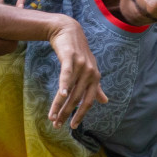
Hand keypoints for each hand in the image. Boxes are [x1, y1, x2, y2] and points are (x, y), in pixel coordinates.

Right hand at [46, 14, 106, 128]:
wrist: (68, 30)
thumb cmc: (78, 52)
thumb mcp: (89, 70)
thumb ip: (96, 87)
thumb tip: (105, 101)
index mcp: (95, 78)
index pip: (88, 101)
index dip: (80, 114)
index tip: (72, 126)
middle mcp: (90, 73)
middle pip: (77, 99)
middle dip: (66, 113)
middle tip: (57, 126)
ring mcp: (81, 65)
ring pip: (69, 90)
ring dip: (59, 105)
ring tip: (52, 117)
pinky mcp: (70, 58)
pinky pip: (67, 75)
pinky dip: (64, 85)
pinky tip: (62, 95)